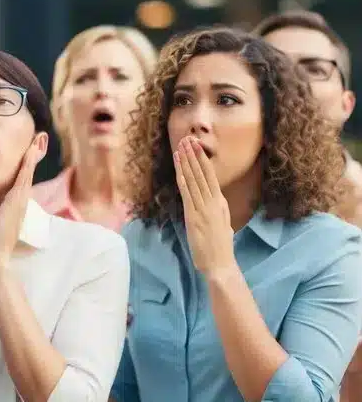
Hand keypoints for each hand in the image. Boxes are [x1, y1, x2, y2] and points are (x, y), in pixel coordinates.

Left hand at [0, 134, 44, 266]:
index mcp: (13, 205)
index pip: (21, 182)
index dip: (25, 167)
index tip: (28, 152)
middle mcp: (20, 201)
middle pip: (28, 174)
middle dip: (33, 157)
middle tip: (40, 139)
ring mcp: (20, 201)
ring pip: (28, 173)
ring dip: (33, 156)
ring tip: (38, 139)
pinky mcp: (17, 202)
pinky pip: (24, 178)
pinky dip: (28, 164)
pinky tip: (31, 151)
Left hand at [174, 136, 236, 275]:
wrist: (220, 263)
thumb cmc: (219, 248)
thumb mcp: (222, 225)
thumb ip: (216, 213)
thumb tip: (213, 206)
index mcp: (220, 203)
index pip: (210, 176)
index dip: (202, 160)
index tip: (196, 146)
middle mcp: (214, 202)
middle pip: (203, 173)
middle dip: (195, 155)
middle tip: (189, 138)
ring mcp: (204, 208)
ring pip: (195, 179)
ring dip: (188, 162)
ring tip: (182, 146)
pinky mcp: (195, 215)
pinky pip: (188, 193)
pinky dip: (183, 178)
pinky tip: (179, 167)